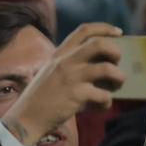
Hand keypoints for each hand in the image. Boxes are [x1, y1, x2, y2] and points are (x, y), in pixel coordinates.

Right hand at [1, 22, 124, 145]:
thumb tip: (98, 63)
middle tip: (116, 63)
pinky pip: (104, 95)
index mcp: (59, 53)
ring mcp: (71, 77)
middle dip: (116, 52)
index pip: (84, 30)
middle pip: (100, 44)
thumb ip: (68, 63)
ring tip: (115, 86)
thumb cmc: (40, 96)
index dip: (105, 28)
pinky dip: (107, 101)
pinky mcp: (76, 95)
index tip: (118, 32)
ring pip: (108, 69)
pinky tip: (100, 105)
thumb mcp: (50, 71)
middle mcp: (66, 61)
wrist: (26, 117)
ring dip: (119, 78)